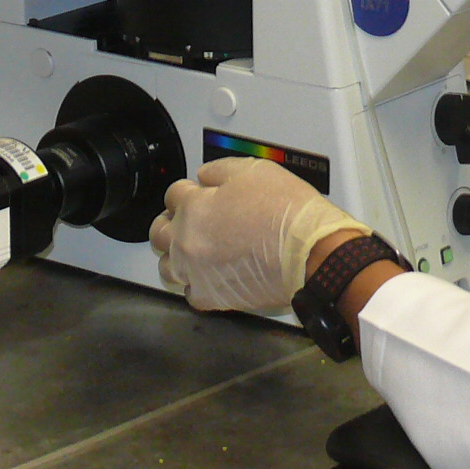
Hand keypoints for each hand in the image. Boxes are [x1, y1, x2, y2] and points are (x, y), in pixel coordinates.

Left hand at [150, 156, 366, 314]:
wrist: (310, 252)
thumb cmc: (287, 211)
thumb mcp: (254, 170)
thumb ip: (219, 170)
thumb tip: (204, 177)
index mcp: (193, 208)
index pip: (173, 194)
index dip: (188, 190)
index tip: (198, 192)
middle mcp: (186, 242)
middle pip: (159, 231)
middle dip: (171, 221)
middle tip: (190, 219)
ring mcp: (196, 273)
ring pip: (167, 266)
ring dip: (176, 254)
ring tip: (195, 249)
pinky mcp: (212, 298)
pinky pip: (189, 292)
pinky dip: (196, 282)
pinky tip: (210, 274)